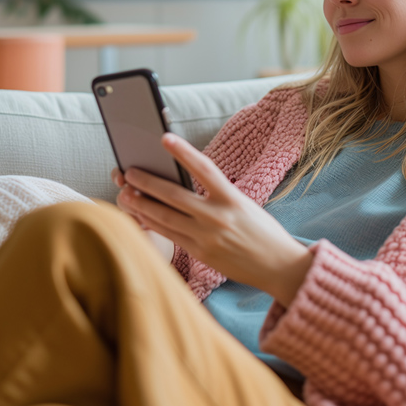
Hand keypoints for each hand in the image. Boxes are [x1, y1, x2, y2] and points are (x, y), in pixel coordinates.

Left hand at [114, 133, 312, 306]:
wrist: (279, 267)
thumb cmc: (262, 232)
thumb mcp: (244, 205)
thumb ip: (217, 195)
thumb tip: (184, 183)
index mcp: (233, 200)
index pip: (204, 169)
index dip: (183, 152)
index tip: (164, 138)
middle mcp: (218, 218)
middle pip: (174, 196)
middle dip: (146, 183)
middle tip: (128, 172)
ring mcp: (207, 238)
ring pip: (165, 217)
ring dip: (142, 205)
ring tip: (126, 194)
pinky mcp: (201, 254)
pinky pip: (170, 235)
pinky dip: (153, 224)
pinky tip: (140, 215)